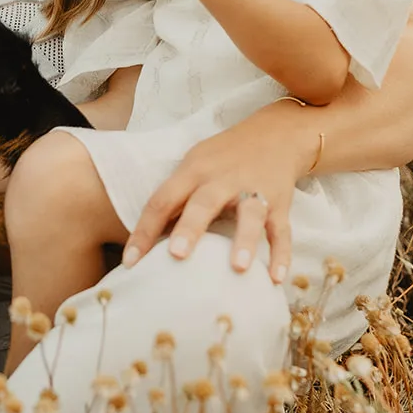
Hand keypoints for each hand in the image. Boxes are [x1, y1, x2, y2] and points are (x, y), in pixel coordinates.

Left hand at [120, 104, 314, 282]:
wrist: (275, 134)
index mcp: (194, 170)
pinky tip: (275, 279)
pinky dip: (281, 254)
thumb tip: (147, 240)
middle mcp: (223, 178)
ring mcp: (254, 189)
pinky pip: (282, 230)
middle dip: (191, 228)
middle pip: (204, 202)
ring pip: (250, 214)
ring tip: (239, 268)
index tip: (130, 262)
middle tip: (177, 255)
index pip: (163, 199)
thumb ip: (175, 198)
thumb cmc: (223, 158)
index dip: (145, 230)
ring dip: (244, 240)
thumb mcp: (194, 166)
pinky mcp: (280, 202)